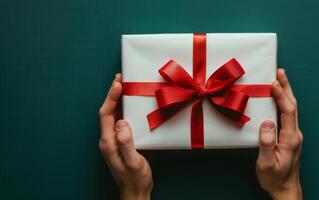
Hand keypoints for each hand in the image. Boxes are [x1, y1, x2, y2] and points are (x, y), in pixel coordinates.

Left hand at [98, 73, 152, 199]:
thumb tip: (122, 123)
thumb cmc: (135, 179)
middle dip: (112, 94)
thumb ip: (126, 143)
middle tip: (120, 78)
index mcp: (108, 142)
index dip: (111, 98)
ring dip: (117, 99)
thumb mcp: (133, 162)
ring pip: (113, 115)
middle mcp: (108, 139)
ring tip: (124, 85)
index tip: (118, 84)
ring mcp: (113, 140)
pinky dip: (124, 108)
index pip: (106, 114)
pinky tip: (130, 104)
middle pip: (107, 111)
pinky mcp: (120, 141)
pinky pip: (119, 120)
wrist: (135, 191)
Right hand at [256, 69, 302, 199]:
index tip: (273, 83)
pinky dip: (283, 103)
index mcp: (290, 139)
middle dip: (286, 87)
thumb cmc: (275, 177)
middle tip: (280, 72)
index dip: (281, 95)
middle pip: (293, 106)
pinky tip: (278, 99)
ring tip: (279, 80)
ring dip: (286, 93)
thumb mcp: (266, 163)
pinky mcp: (290, 137)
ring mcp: (294, 135)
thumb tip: (267, 122)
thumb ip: (266, 143)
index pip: (288, 111)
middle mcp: (295, 134)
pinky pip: (288, 115)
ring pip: (291, 109)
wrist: (285, 188)